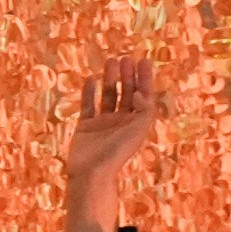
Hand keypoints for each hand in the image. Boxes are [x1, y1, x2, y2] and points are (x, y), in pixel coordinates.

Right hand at [62, 55, 161, 231]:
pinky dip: (89, 91)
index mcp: (137, 123)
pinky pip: (88, 105)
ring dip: (110, 78)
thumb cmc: (118, 152)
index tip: (143, 60)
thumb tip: (137, 92)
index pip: (143, 95)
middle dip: (128, 75)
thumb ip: (144, 108)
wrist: (92, 173)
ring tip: (110, 61)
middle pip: (127, 92)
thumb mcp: (140, 128)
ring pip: (108, 95)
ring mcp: (103, 124)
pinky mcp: (85, 127)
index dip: (145, 78)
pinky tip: (91, 78)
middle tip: (126, 58)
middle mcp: (122, 121)